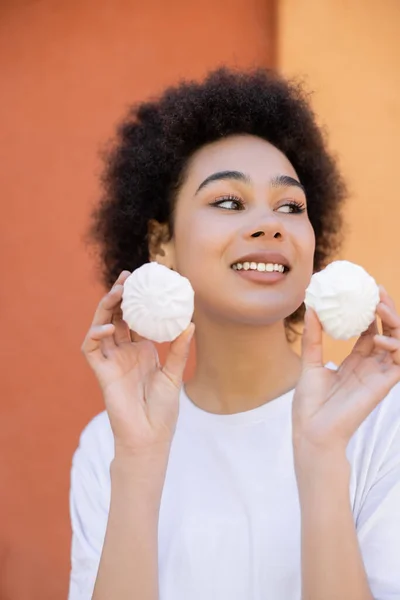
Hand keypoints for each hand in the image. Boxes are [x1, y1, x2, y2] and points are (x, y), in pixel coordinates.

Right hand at [81, 270, 194, 456]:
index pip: (135, 319)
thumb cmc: (163, 410)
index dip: (137, 300)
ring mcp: (111, 361)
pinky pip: (91, 349)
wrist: (151, 436)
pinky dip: (95, 335)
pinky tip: (107, 327)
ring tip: (117, 292)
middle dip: (119, 296)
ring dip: (106, 308)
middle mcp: (124, 352)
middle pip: (116, 317)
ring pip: (101, 327)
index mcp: (141, 350)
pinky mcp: (102, 372)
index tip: (145, 281)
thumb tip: (190, 324)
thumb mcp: (174, 375)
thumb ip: (179, 350)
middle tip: (128, 277)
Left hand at [292, 286, 399, 456]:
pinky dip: (394, 347)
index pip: (369, 330)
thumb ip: (313, 338)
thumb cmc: (310, 405)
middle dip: (385, 309)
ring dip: (393, 322)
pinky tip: (377, 337)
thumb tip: (312, 309)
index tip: (363, 291)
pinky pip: (399, 362)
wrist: (311, 430)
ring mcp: (377, 375)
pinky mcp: (382, 386)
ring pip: (397, 342)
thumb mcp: (310, 364)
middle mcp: (369, 366)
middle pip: (386, 331)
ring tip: (380, 307)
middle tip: (376, 290)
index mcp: (354, 362)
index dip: (370, 311)